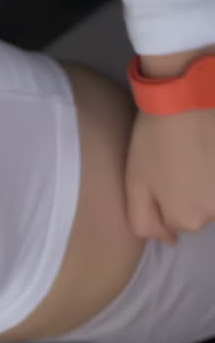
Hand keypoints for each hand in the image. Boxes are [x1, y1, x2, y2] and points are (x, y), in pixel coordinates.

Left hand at [125, 109, 214, 242]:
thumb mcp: (134, 186)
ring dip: (204, 182)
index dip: (162, 200)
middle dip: (186, 195)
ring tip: (195, 155)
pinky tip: (208, 152)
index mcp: (187, 219)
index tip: (158, 175)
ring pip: (213, 198)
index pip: (172, 224)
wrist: (186, 101)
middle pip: (197, 213)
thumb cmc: (153, 143)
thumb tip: (169, 241)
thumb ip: (145, 222)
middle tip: (177, 163)